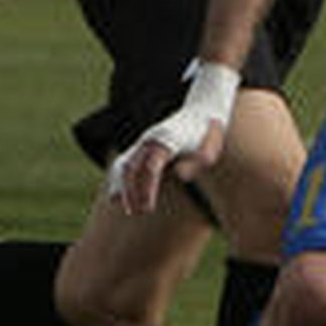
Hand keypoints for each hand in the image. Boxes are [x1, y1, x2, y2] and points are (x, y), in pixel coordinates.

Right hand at [110, 61, 241, 215]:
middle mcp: (151, 139)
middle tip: (138, 212)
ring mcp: (144, 141)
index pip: (150, 168)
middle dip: (131, 191)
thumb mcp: (209, 150)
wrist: (200, 113)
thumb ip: (196, 162)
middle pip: (132, 167)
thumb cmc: (207, 135)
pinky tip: (117, 196)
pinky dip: (118, 178)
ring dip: (120, 186)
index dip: (147, 190)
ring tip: (123, 206)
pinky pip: (124, 161)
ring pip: (123, 163)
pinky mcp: (142, 146)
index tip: (148, 209)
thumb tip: (180, 176)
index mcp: (167, 140)